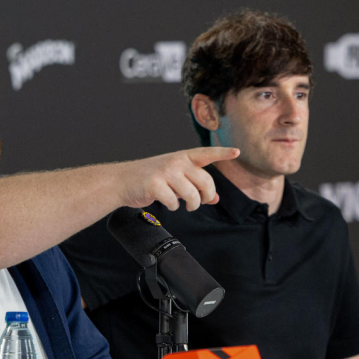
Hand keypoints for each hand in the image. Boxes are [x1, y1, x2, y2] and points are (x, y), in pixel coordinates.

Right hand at [116, 147, 238, 210]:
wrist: (122, 181)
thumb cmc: (150, 179)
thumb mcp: (174, 178)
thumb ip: (194, 185)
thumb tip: (214, 199)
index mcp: (182, 157)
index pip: (206, 153)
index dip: (222, 153)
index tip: (237, 151)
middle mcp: (175, 162)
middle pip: (205, 182)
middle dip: (206, 196)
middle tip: (200, 202)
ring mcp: (165, 172)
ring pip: (192, 194)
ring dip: (190, 204)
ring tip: (184, 205)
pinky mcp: (155, 184)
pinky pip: (174, 202)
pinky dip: (173, 206)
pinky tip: (167, 203)